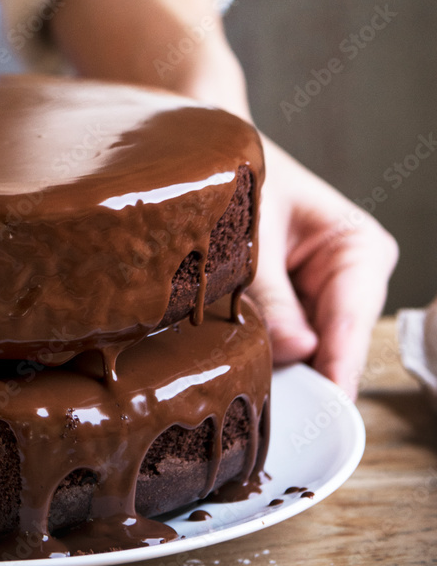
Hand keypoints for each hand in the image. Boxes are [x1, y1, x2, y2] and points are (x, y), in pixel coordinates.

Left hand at [49, 0, 398, 397]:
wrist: (208, 155)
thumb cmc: (235, 177)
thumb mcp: (249, 234)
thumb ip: (270, 293)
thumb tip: (296, 350)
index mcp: (358, 249)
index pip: (353, 322)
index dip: (336, 369)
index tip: (322, 409)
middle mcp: (350, 279)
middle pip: (332, 346)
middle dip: (301, 378)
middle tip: (263, 410)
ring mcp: (319, 297)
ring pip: (305, 352)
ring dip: (275, 369)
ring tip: (238, 387)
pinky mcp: (288, 307)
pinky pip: (280, 343)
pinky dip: (260, 355)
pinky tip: (233, 370)